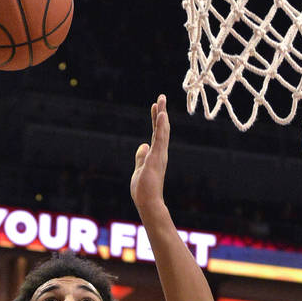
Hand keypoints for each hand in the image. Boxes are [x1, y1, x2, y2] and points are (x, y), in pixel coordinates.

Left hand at [130, 94, 168, 213]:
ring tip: (162, 100)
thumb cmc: (144, 191)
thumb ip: (141, 157)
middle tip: (162, 97)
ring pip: (162, 131)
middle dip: (161, 113)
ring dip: (162, 115)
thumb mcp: (139, 169)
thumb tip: (142, 145)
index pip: (156, 134)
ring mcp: (159, 155)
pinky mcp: (156, 157)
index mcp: (156, 156)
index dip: (156, 120)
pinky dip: (161, 126)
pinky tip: (162, 114)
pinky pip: (160, 139)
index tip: (156, 107)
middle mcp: (160, 153)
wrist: (148, 203)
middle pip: (161, 129)